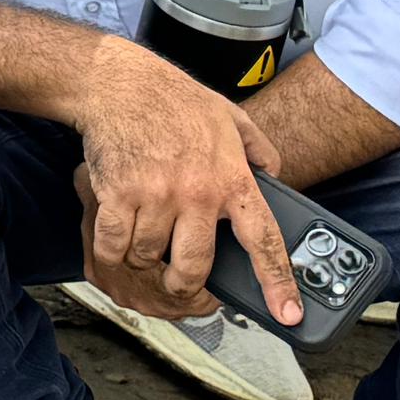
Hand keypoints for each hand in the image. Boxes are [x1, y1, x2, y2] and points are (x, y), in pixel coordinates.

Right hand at [69, 44, 293, 325]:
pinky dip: (112, 251)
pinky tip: (115, 239)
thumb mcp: (233, 118)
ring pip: (150, 257)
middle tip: (179, 282)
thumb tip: (274, 176)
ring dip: (144, 260)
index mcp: (232, 179)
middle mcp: (197, 193)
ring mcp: (156, 195)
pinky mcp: (118, 194)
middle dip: (185, 285)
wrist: (120, 83)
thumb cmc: (175, 99)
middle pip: (194, 267)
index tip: (287, 316)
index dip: (278, 283)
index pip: (264, 241)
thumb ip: (260, 151)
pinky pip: (114, 245)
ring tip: (143, 243)